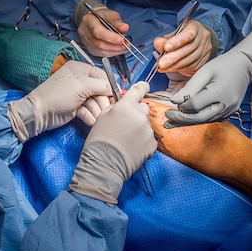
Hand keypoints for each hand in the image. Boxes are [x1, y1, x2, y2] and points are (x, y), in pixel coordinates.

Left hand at [7, 60, 111, 141]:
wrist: (41, 112)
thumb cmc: (60, 94)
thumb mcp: (83, 86)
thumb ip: (101, 85)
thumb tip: (114, 88)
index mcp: (80, 69)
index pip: (101, 75)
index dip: (109, 86)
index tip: (117, 96)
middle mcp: (79, 80)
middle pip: (99, 90)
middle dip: (103, 101)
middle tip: (106, 109)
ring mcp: (77, 95)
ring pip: (94, 102)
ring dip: (97, 110)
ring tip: (97, 117)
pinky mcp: (74, 108)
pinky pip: (87, 110)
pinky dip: (89, 116)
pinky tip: (90, 121)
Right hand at [69, 82, 155, 204]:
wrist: (105, 163)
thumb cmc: (99, 140)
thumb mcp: (102, 116)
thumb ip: (115, 107)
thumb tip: (122, 104)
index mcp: (126, 106)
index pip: (139, 89)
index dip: (141, 87)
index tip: (144, 87)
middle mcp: (139, 115)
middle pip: (143, 108)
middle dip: (136, 113)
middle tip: (125, 124)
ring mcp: (147, 130)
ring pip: (145, 124)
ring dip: (138, 128)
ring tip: (126, 139)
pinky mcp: (152, 144)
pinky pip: (149, 138)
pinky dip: (142, 141)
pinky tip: (131, 147)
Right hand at [77, 7, 130, 57]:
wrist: (95, 20)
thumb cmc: (102, 16)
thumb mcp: (111, 14)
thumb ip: (117, 21)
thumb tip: (124, 28)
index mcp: (88, 21)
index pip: (98, 32)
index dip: (111, 38)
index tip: (122, 40)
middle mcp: (84, 32)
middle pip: (99, 43)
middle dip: (115, 46)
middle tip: (126, 45)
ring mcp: (86, 42)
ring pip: (100, 51)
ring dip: (115, 51)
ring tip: (124, 47)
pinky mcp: (90, 49)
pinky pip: (101, 54)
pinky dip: (112, 53)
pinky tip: (118, 50)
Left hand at [152, 20, 212, 75]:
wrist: (199, 40)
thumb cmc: (185, 35)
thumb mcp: (175, 33)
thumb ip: (166, 39)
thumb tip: (158, 43)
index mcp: (195, 27)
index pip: (188, 34)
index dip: (177, 42)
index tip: (166, 47)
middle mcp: (202, 39)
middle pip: (188, 49)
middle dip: (173, 57)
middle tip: (161, 63)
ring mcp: (204, 51)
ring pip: (189, 60)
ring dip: (173, 65)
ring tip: (162, 67)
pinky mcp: (203, 62)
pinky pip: (189, 67)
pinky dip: (177, 68)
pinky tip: (168, 68)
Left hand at [165, 25, 251, 127]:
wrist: (244, 67)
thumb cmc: (224, 65)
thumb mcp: (205, 71)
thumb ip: (190, 87)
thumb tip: (174, 100)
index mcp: (219, 93)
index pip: (195, 105)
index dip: (182, 105)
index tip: (171, 102)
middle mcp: (225, 106)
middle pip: (199, 118)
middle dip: (181, 119)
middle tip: (167, 117)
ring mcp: (228, 111)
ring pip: (204, 121)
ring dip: (187, 122)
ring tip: (170, 123)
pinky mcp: (228, 113)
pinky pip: (210, 119)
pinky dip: (197, 120)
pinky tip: (185, 120)